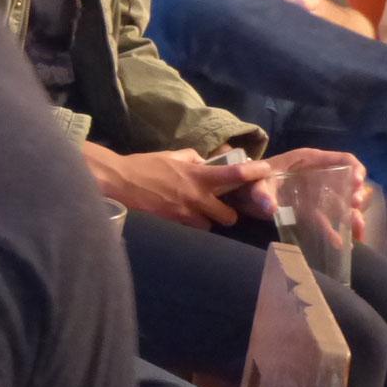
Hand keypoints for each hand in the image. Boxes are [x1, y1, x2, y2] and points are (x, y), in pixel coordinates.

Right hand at [84, 145, 271, 229]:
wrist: (119, 182)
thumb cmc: (144, 165)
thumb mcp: (171, 155)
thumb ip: (192, 159)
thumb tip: (205, 161)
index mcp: (198, 176)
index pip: (234, 175)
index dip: (254, 173)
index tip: (267, 170)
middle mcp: (197, 197)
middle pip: (229, 216)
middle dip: (226, 214)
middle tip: (218, 209)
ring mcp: (185, 215)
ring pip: (209, 227)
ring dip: (206, 222)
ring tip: (195, 215)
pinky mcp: (173, 226)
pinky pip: (190, 231)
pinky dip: (189, 226)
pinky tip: (180, 219)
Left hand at [230, 147, 370, 239]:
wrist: (240, 193)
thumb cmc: (250, 179)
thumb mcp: (254, 183)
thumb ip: (261, 193)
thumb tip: (271, 207)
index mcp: (309, 161)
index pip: (342, 159)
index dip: (355, 169)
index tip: (358, 184)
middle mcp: (318, 176)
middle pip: (347, 184)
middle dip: (356, 196)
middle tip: (355, 208)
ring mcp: (316, 194)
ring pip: (342, 204)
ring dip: (352, 216)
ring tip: (357, 230)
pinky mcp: (311, 210)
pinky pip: (330, 220)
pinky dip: (338, 231)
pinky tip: (344, 244)